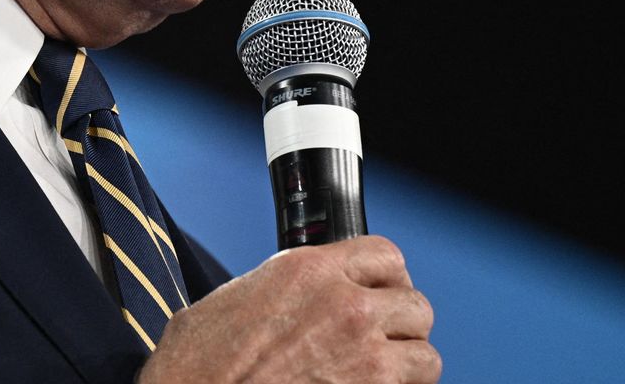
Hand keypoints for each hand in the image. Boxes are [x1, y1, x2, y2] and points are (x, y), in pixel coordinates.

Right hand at [138, 235, 440, 382]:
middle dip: (401, 322)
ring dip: (407, 363)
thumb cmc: (199, 363)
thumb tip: (295, 298)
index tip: (381, 290)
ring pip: (425, 354)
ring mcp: (364, 355)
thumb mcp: (237, 298)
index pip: (385, 254)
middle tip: (383, 337)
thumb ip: (284, 288)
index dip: (386, 276)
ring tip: (385, 372)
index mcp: (309, 270)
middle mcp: (345, 305)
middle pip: (414, 303)